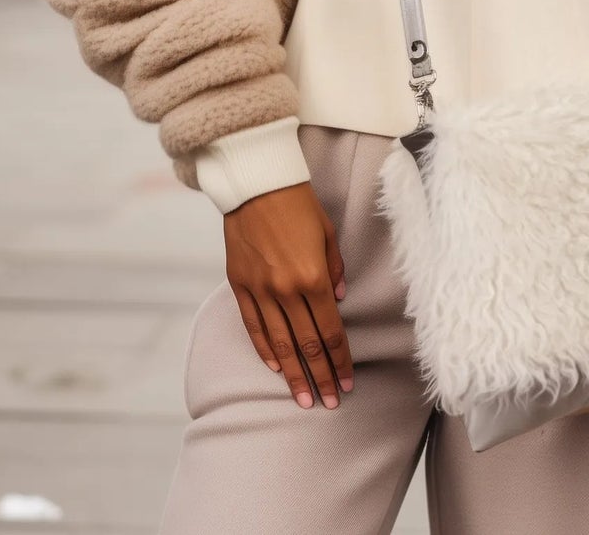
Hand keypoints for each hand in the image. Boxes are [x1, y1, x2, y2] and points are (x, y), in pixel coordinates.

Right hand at [222, 181, 352, 409]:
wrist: (257, 185)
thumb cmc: (299, 204)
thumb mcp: (328, 233)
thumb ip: (335, 269)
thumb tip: (339, 300)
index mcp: (313, 277)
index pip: (330, 331)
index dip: (340, 360)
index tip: (347, 383)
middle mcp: (286, 290)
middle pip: (306, 345)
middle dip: (321, 377)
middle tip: (330, 403)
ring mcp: (260, 290)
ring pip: (279, 344)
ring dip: (293, 374)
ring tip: (303, 399)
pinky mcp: (240, 285)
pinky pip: (253, 326)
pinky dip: (265, 349)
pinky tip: (275, 367)